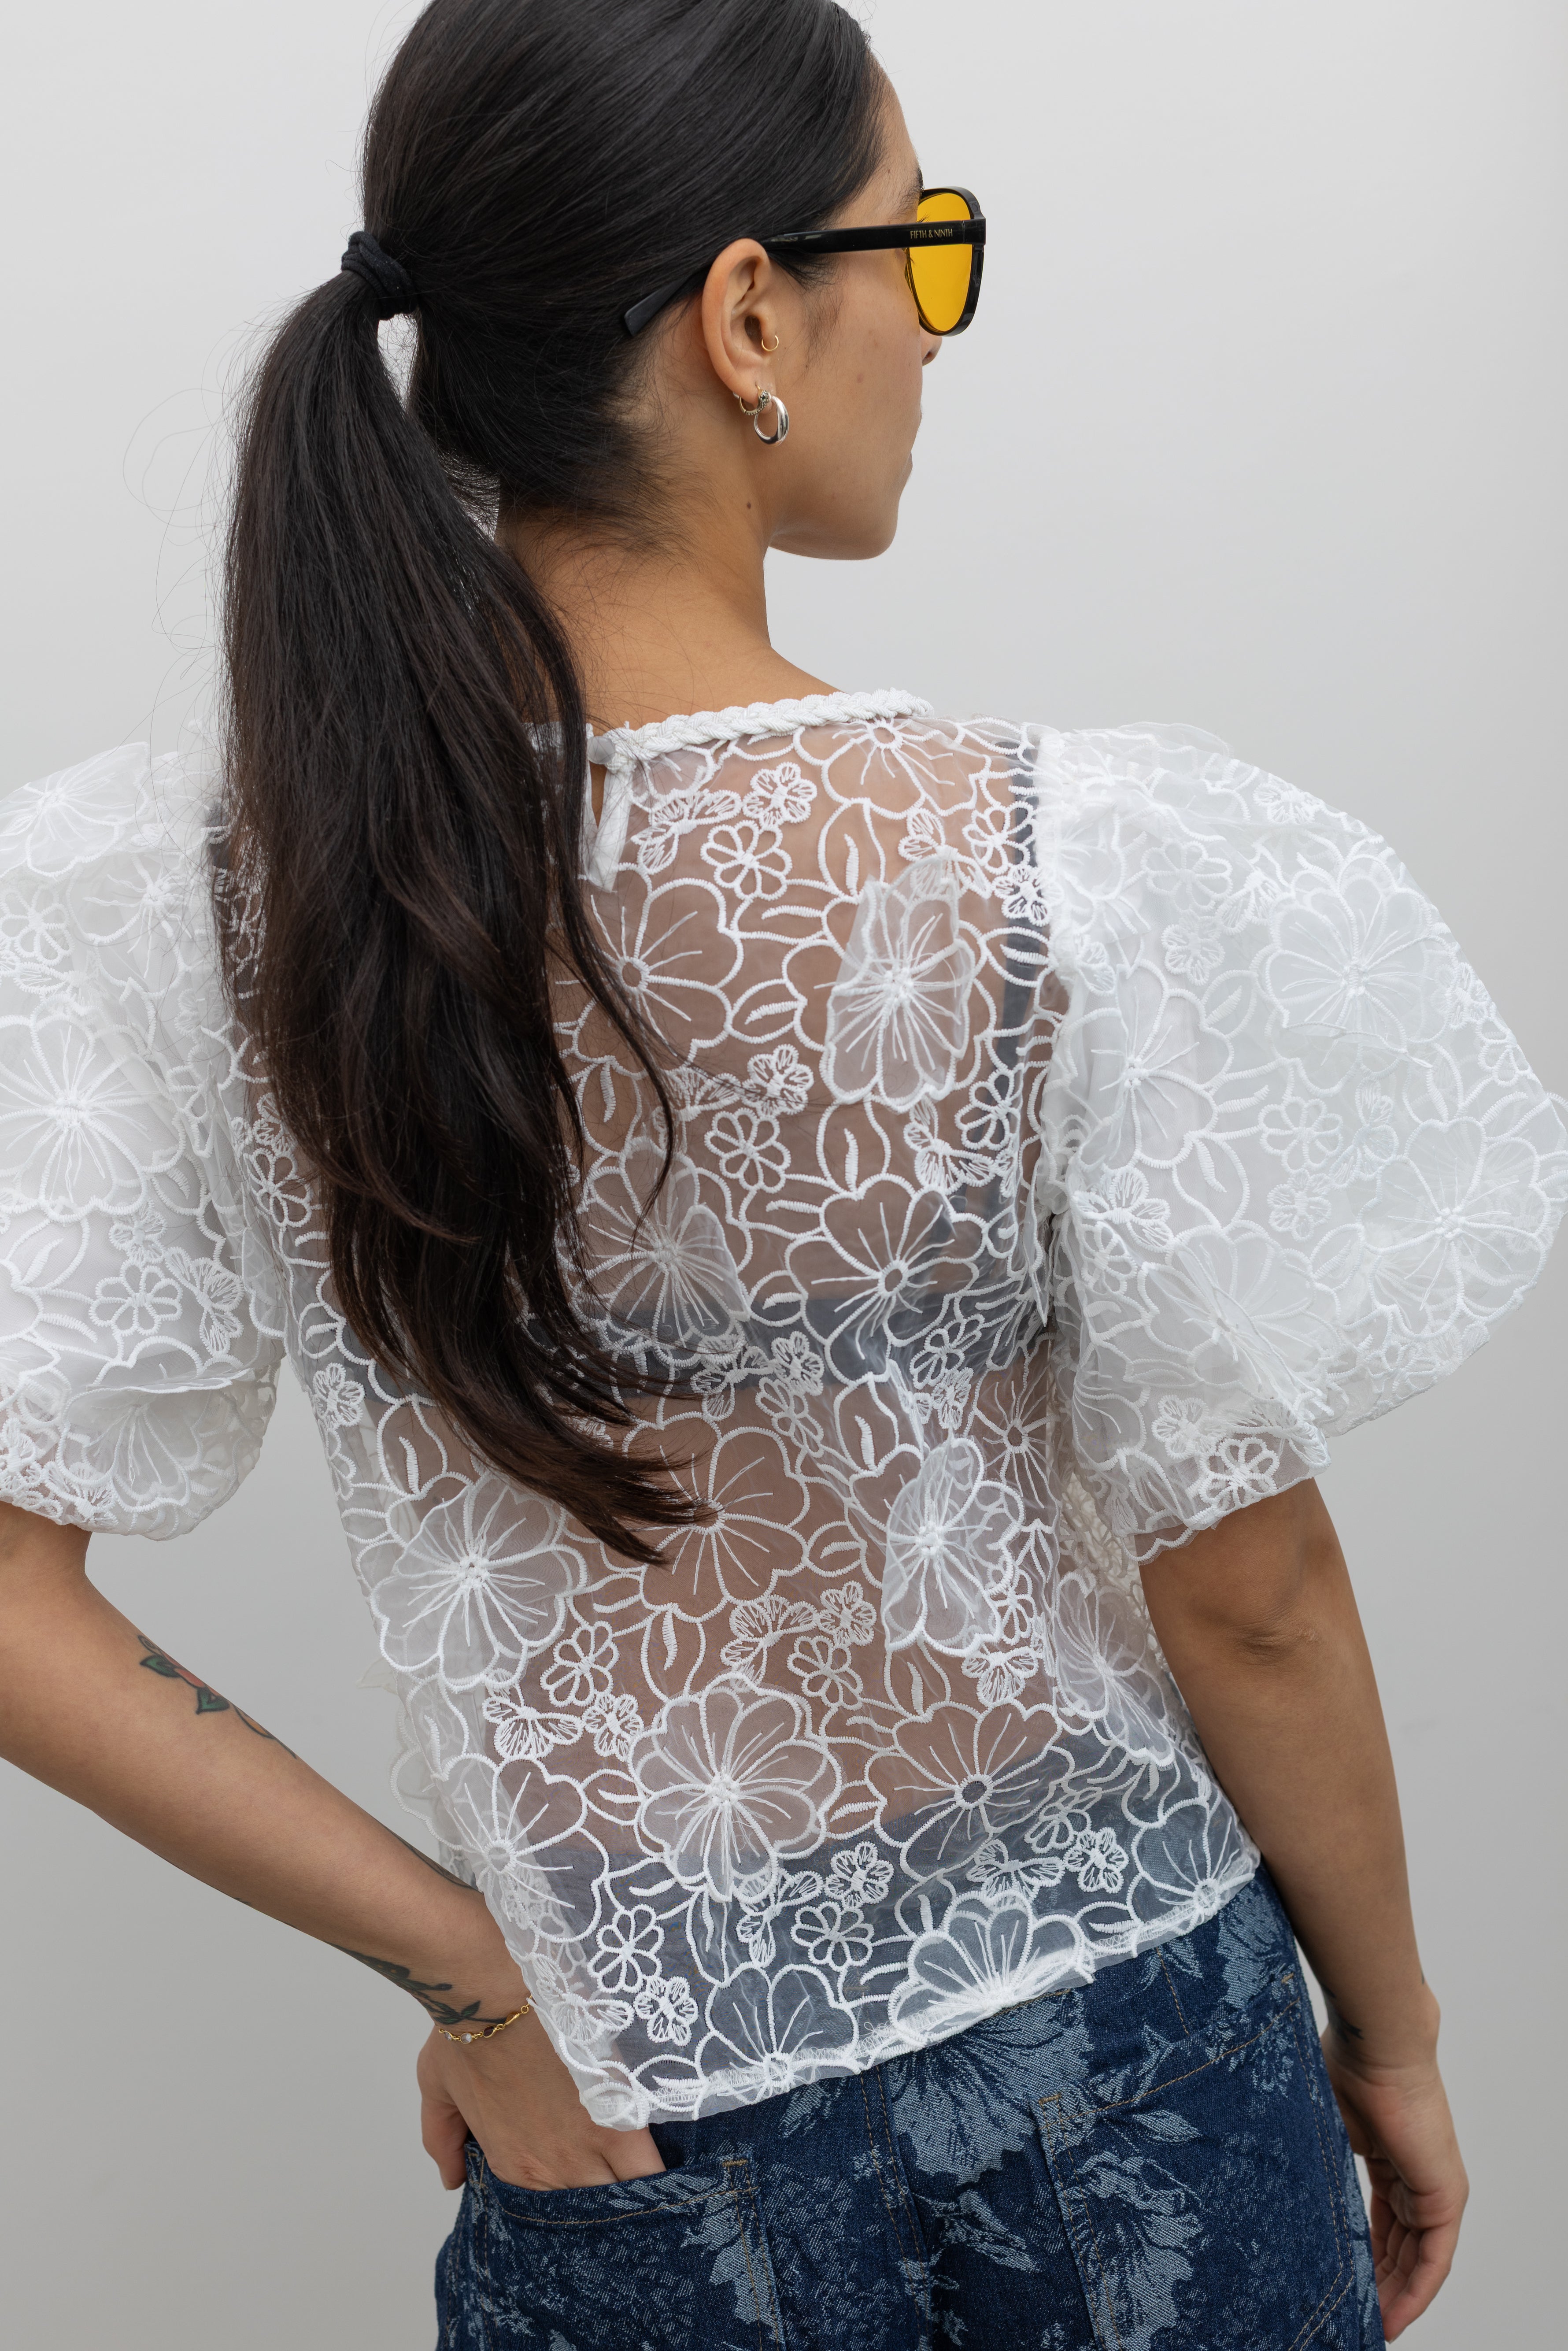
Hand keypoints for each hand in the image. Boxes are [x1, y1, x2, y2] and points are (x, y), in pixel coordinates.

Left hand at [418, 2012, 664, 2191]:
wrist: (496, 1997)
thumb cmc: (465, 2037)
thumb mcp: (437, 2092)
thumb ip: (442, 2142)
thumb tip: (453, 2180)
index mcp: (512, 2166)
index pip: (548, 2215)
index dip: (565, 2214)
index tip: (575, 2202)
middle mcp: (551, 2170)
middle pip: (588, 2215)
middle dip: (600, 2215)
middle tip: (611, 2198)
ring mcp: (586, 2149)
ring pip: (619, 2199)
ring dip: (628, 2202)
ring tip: (642, 2197)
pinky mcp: (617, 2120)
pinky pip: (647, 2170)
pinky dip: (655, 2180)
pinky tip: (664, 2181)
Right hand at [1322, 2031, 1467, 2339]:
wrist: (1373, 2040)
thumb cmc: (1341, 2063)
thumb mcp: (1320, 2125)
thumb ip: (1312, 2159)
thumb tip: (1270, 2182)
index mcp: (1388, 2157)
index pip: (1381, 2223)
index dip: (1363, 2258)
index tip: (1341, 2286)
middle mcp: (1416, 2176)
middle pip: (1401, 2248)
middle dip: (1377, 2286)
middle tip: (1352, 2317)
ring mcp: (1434, 2187)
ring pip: (1417, 2260)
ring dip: (1394, 2297)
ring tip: (1369, 2327)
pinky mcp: (1445, 2195)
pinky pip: (1434, 2259)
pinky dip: (1415, 2292)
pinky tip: (1393, 2318)